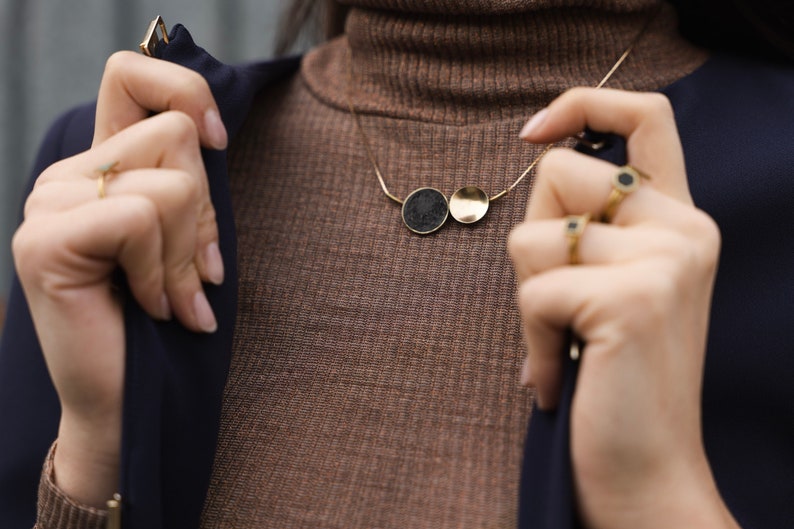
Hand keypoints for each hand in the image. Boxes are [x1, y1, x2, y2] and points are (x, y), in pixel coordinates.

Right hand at [12, 51, 225, 506]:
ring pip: (170, 184)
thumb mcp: (189, 238)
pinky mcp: (45, 240)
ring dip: (188, 255)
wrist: (128, 396)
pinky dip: (162, 272)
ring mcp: (49, 204)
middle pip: (174, 135)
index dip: (185, 90)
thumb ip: (191, 184)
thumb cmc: (167, 319)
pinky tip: (151, 307)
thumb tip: (213, 134)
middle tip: (199, 272)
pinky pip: (141, 220)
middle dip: (206, 214)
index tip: (220, 140)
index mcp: (103, 168)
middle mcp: (68, 175)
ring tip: (176, 299)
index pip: (131, 75)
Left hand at [509, 88, 738, 527]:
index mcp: (680, 219)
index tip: (532, 134)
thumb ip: (594, 226)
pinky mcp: (634, 298)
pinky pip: (532, 293)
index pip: (646, 115)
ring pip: (533, 235)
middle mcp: (684, 228)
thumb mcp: (613, 287)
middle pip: (557, 174)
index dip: (583, 103)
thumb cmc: (613, 380)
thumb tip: (535, 161)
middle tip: (559, 305)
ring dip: (530, 298)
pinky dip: (529, 341)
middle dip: (534, 239)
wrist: (647, 472)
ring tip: (562, 345)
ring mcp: (665, 259)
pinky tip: (559, 378)